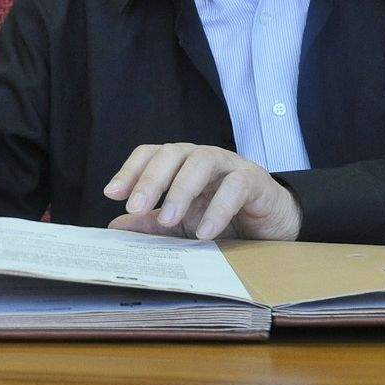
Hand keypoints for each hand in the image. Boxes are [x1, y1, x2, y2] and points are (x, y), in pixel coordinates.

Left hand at [104, 143, 300, 240]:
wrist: (272, 227)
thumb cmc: (224, 218)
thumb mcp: (183, 224)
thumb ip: (152, 224)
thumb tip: (115, 227)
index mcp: (181, 163)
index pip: (151, 154)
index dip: (130, 170)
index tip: (112, 194)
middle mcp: (202, 157)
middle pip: (172, 153)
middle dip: (151, 179)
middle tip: (136, 207)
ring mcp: (229, 166)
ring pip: (201, 161)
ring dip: (181, 190)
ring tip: (169, 220)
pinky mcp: (255, 181)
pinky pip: (235, 186)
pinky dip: (218, 208)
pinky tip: (206, 232)